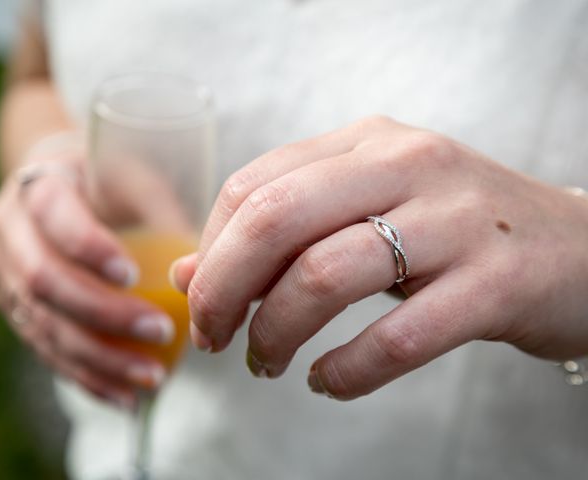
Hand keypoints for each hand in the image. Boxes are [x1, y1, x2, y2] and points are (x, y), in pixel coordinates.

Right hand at [0, 145, 173, 407]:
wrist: (65, 192)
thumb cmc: (109, 180)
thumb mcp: (135, 177)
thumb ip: (163, 208)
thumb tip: (202, 264)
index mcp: (37, 187)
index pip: (52, 216)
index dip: (88, 248)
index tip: (134, 275)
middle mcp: (10, 234)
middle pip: (44, 281)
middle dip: (104, 314)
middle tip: (160, 330)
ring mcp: (8, 278)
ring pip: (44, 327)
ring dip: (101, 359)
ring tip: (153, 378)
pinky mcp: (19, 313)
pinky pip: (48, 352)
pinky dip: (89, 378)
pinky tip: (126, 397)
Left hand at [173, 116, 587, 399]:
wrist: (579, 247)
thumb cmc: (454, 230)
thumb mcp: (367, 209)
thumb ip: (282, 233)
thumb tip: (189, 273)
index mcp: (367, 141)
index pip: (253, 186)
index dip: (210, 250)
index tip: (202, 298)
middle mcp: (408, 165)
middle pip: (275, 219)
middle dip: (223, 289)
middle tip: (213, 336)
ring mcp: (456, 222)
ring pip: (325, 276)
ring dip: (275, 333)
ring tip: (267, 363)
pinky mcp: (495, 284)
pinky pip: (396, 338)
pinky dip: (345, 371)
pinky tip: (326, 381)